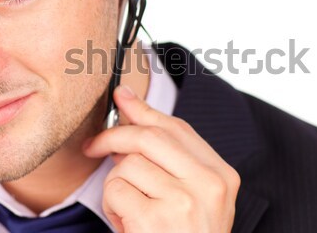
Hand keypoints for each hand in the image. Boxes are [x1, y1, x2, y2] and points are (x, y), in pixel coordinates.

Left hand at [83, 85, 240, 232]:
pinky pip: (117, 189)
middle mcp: (209, 184)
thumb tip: (128, 105)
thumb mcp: (190, 195)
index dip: (144, 110)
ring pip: (129, 164)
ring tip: (129, 207)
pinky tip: (127, 222)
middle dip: (115, 136)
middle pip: (150, 137)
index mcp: (222, 174)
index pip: (178, 128)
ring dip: (116, 183)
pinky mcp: (156, 220)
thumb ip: (166, 154)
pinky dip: (112, 204)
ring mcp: (185, 202)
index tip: (121, 97)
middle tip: (95, 145)